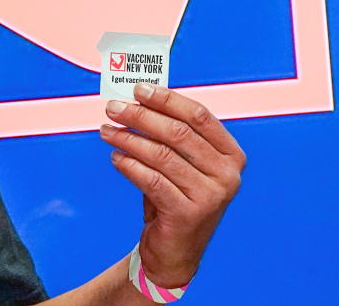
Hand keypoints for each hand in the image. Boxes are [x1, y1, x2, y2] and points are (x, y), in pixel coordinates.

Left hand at [100, 83, 245, 288]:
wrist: (176, 251)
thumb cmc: (175, 197)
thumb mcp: (181, 163)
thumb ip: (168, 135)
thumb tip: (134, 100)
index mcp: (230, 155)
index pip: (199, 116)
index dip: (167, 99)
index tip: (138, 89)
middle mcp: (227, 174)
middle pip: (178, 132)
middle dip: (140, 115)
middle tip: (113, 108)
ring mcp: (211, 196)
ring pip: (161, 154)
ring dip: (128, 138)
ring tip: (107, 131)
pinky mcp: (188, 213)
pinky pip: (151, 180)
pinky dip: (129, 164)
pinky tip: (115, 157)